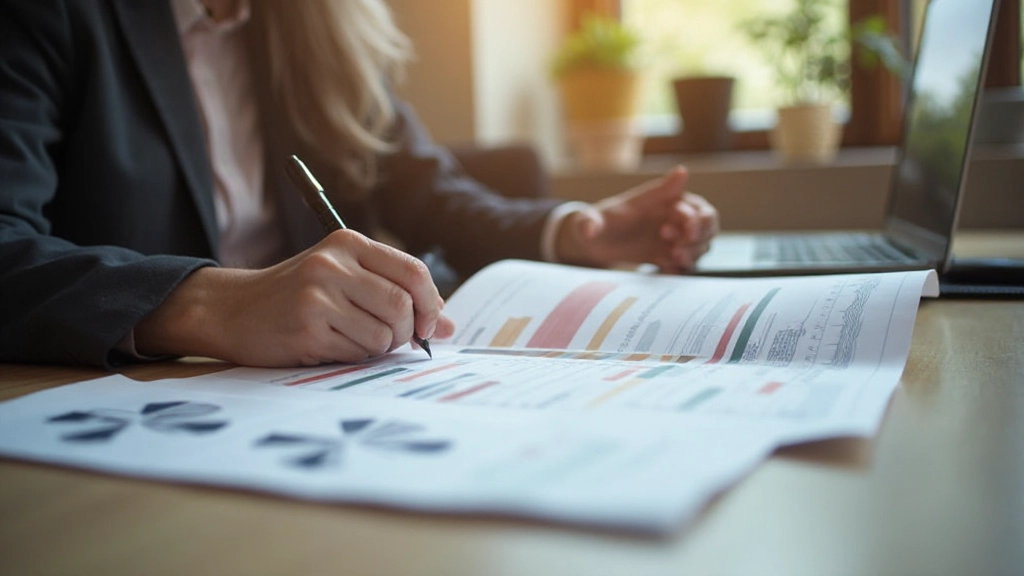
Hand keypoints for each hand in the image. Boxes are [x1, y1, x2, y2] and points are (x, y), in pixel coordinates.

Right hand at [136, 229, 455, 365]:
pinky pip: (357, 353)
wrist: (232, 309)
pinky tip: (331, 346)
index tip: (429, 326)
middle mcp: (334, 263)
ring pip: (384, 334)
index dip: (432, 303)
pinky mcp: (306, 327)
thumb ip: (396, 293)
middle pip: (403, 305)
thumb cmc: (298, 295)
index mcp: (348, 243)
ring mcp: (318, 295)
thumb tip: (449, 326)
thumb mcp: (344, 278)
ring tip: (354, 340)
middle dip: (407, 332)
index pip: (414, 271)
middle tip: (393, 340)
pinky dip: (355, 357)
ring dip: (379, 348)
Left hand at [555, 166, 718, 272]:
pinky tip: (664, 270)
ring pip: (700, 246)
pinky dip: (680, 269)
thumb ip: (650, 191)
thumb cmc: (597, 219)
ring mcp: (669, 240)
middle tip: (679, 249)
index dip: (695, 220)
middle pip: (707, 226)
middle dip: (700, 237)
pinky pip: (684, 265)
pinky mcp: (663, 257)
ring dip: (692, 253)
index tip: (680, 232)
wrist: (587, 244)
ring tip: (672, 258)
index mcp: (665, 201)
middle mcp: (671, 219)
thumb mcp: (623, 203)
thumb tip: (682, 169)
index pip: (697, 208)